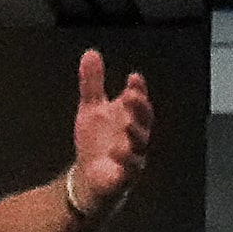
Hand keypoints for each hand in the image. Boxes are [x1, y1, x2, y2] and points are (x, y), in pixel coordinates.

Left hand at [69, 49, 152, 213]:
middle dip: (139, 107)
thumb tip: (90, 53)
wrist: (89, 178)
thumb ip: (92, 84)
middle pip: (143, 119)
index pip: (138, 100)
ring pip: (139, 144)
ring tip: (127, 124)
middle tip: (132, 95)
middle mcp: (135, 134)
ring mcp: (132, 155)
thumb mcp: (91, 110)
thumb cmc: (96, 142)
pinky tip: (117, 152)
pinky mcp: (125, 176)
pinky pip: (129, 169)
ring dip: (135, 133)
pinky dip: (125, 160)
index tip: (132, 77)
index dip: (138, 89)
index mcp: (129, 117)